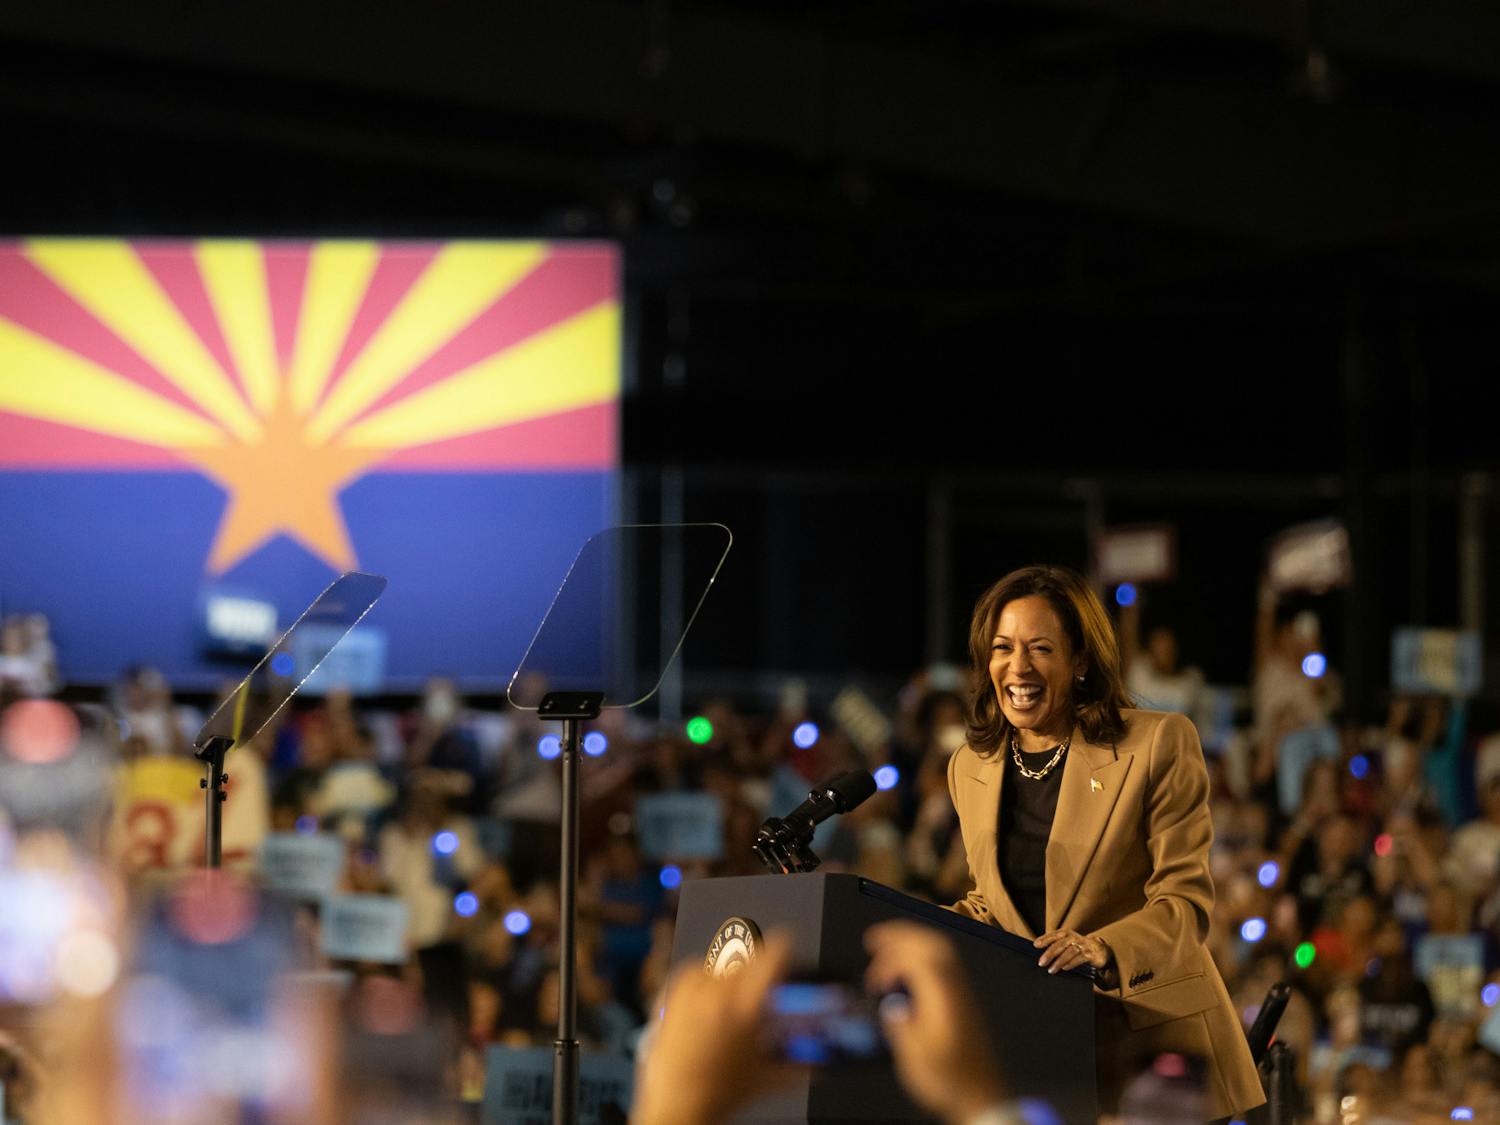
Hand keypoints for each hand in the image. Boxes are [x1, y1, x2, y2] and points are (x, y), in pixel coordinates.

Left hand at [633, 934, 798, 1124]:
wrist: (675, 1107)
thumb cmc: (716, 1095)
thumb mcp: (768, 1078)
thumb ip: (801, 1065)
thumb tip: (822, 1062)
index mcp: (745, 1008)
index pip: (773, 955)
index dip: (786, 950)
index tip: (789, 954)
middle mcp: (716, 994)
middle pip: (748, 956)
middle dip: (760, 969)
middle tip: (764, 990)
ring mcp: (690, 994)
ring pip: (720, 962)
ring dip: (732, 974)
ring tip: (735, 1000)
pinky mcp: (670, 997)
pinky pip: (693, 970)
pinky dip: (704, 978)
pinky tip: (710, 998)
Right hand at [864, 922, 1007, 1124]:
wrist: (981, 1096)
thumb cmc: (951, 1080)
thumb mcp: (915, 1057)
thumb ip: (900, 1025)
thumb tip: (891, 1004)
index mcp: (943, 996)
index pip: (915, 958)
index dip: (890, 961)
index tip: (875, 981)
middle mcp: (956, 988)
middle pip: (932, 943)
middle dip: (901, 935)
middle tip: (875, 938)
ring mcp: (963, 992)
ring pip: (941, 950)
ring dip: (913, 942)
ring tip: (889, 946)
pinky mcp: (965, 1001)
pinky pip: (946, 963)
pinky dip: (924, 956)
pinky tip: (910, 969)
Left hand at [1034, 929, 1112, 975]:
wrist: (1100, 950)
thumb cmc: (1078, 947)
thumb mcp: (1068, 943)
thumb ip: (1056, 945)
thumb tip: (1040, 954)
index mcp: (1066, 933)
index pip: (1054, 935)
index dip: (1045, 939)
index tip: (1035, 945)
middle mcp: (1074, 937)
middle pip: (1060, 944)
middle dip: (1050, 953)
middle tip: (1041, 963)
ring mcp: (1082, 945)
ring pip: (1069, 952)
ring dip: (1059, 961)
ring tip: (1051, 970)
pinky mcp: (1089, 954)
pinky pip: (1079, 958)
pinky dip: (1071, 963)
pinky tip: (1064, 968)